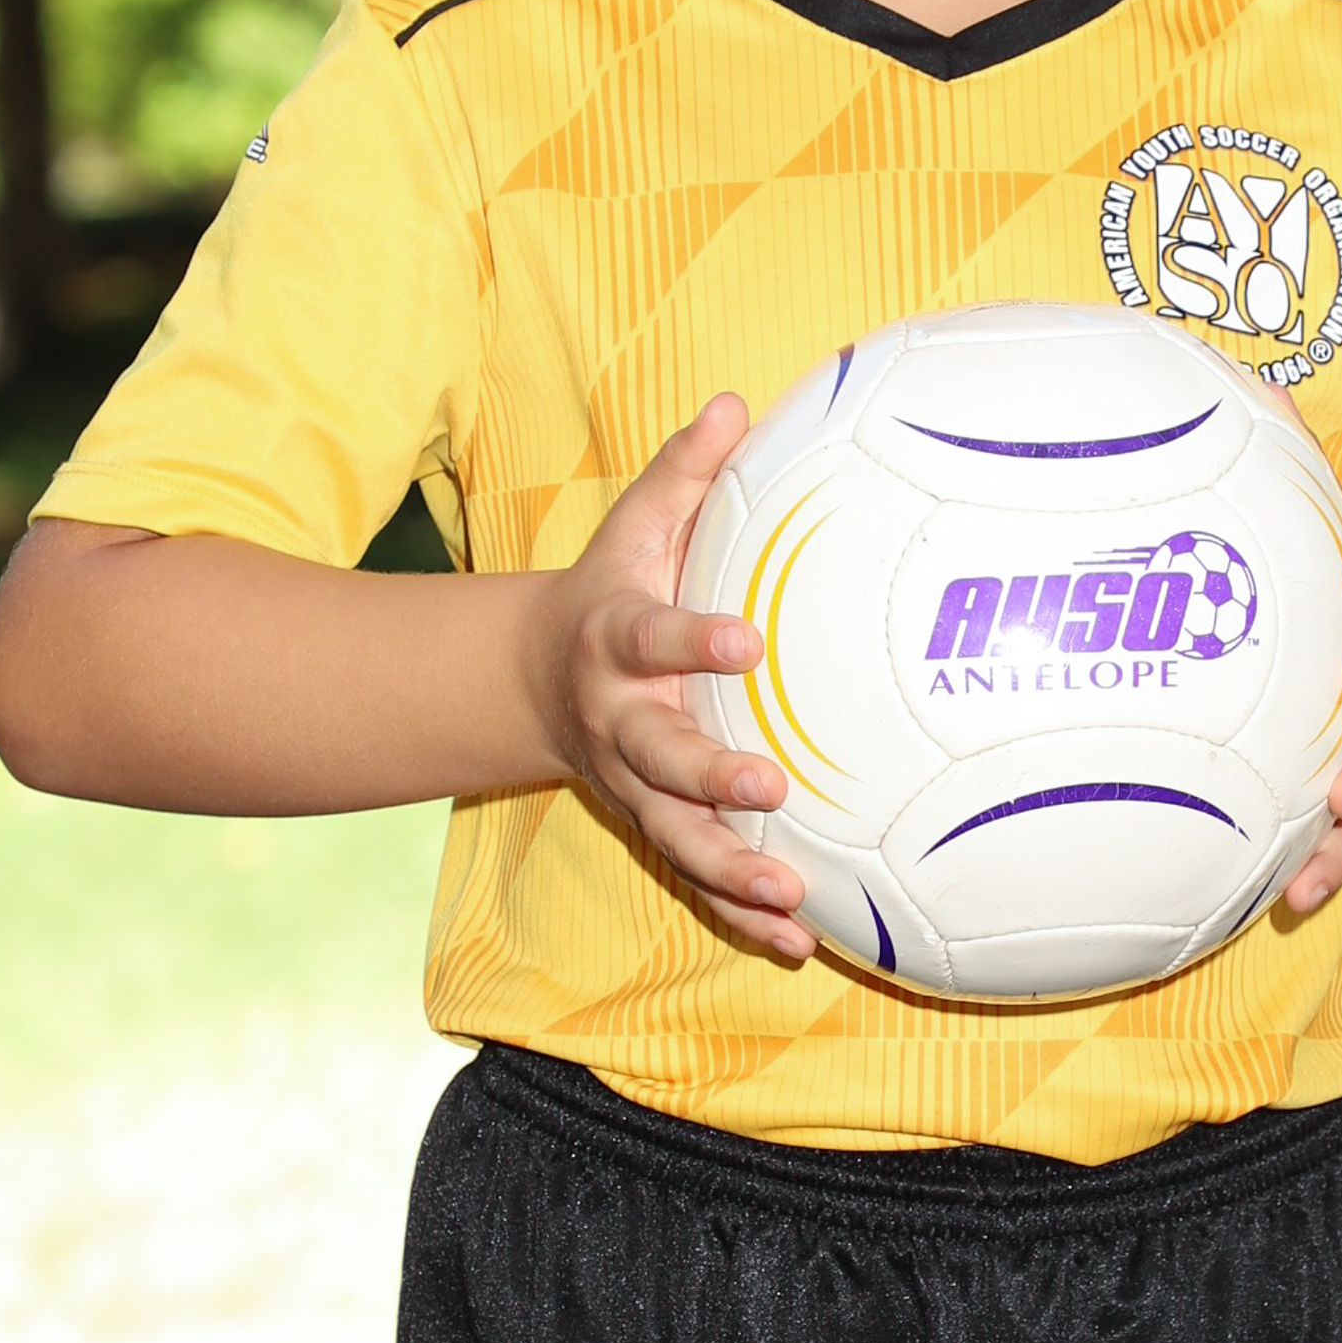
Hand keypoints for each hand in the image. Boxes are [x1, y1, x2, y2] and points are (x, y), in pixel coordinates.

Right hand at [536, 394, 816, 961]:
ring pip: (678, 837)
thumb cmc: (614, 588)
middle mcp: (621, 723)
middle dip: (709, 777)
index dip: (693, 637)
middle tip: (766, 789)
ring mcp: (635, 786)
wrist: (539, 679)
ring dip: (732, 871)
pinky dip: (741, 914)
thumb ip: (687, 469)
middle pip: (660, 757)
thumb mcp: (639, 524)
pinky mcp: (655, 826)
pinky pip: (698, 878)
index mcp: (617, 641)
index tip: (746, 637)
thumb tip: (738, 400)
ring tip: (791, 897)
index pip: (652, 637)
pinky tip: (801, 942)